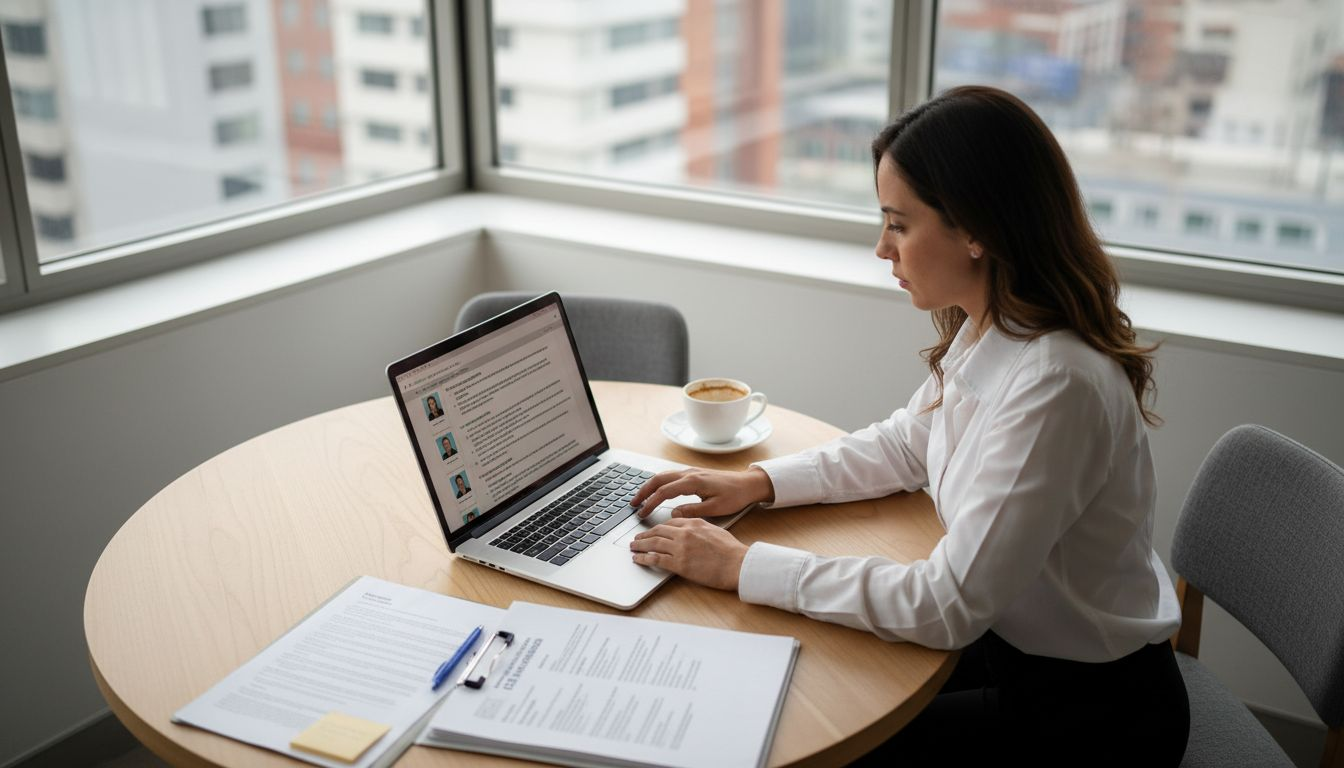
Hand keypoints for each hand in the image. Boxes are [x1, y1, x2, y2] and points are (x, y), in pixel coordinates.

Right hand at [630, 467, 774, 519]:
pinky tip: (656, 491)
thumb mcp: (715, 508)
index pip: (665, 492)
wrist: (748, 483)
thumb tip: (673, 514)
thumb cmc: (735, 496)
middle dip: (643, 491)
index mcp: (694, 482)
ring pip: (663, 476)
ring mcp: (691, 472)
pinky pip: (671, 476)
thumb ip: (693, 511)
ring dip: (649, 486)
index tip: (642, 513)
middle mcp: (689, 474)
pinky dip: (659, 483)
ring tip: (640, 498)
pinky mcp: (694, 474)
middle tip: (633, 504)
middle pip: (659, 479)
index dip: (651, 503)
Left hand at [630, 518, 748, 590]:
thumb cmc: (731, 551)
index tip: (654, 530)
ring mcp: (680, 548)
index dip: (659, 527)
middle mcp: (685, 533)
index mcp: (694, 523)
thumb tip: (692, 532)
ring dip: (640, 545)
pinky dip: (644, 558)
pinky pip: (655, 559)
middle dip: (645, 534)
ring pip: (653, 543)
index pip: (671, 522)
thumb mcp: (715, 531)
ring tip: (633, 547)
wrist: (738, 564)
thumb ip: (700, 528)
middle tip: (638, 537)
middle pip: (658, 530)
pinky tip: (638, 559)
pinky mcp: (679, 564)